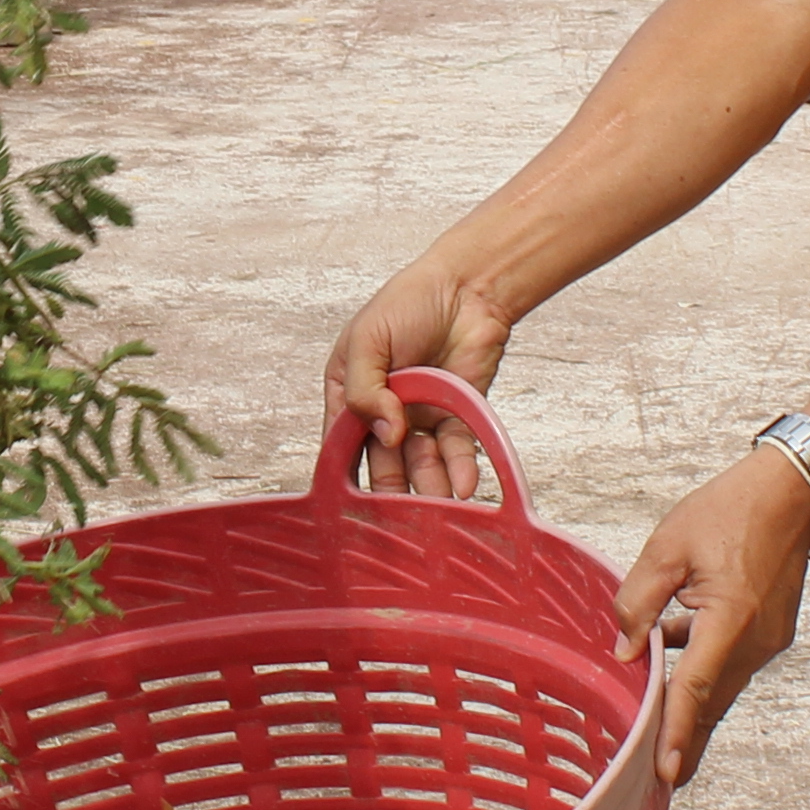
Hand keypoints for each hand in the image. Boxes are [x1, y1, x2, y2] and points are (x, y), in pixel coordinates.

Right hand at [323, 260, 514, 497]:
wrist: (468, 288)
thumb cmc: (409, 301)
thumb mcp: (369, 340)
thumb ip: (365, 389)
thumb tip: (384, 432)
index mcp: (350, 389)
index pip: (340, 441)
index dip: (343, 471)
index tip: (349, 503)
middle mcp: (383, 409)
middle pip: (381, 462)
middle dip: (390, 493)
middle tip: (397, 522)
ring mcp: (420, 415)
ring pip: (421, 464)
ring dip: (428, 488)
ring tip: (436, 511)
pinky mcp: (456, 415)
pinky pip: (456, 450)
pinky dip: (460, 469)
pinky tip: (463, 486)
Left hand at [610, 455, 809, 788]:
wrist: (791, 490)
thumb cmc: (730, 509)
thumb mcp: (667, 547)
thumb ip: (639, 602)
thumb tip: (626, 650)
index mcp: (729, 619)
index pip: (694, 688)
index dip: (676, 733)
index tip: (665, 773)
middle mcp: (756, 640)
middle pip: (712, 701)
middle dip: (686, 739)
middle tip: (659, 778)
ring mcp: (770, 639)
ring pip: (722, 684)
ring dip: (693, 703)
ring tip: (662, 732)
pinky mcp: (772, 631)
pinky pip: (732, 663)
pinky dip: (706, 671)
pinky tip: (675, 657)